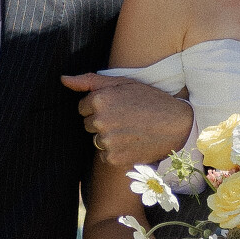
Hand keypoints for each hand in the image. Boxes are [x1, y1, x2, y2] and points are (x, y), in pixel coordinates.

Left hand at [62, 73, 193, 168]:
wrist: (176, 124)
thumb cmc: (150, 100)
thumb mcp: (122, 82)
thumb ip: (89, 81)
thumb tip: (63, 79)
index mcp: (100, 99)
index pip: (83, 107)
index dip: (100, 107)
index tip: (118, 107)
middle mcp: (100, 121)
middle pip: (88, 125)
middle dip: (102, 122)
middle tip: (126, 118)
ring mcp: (107, 141)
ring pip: (96, 140)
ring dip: (109, 138)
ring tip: (131, 131)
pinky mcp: (114, 158)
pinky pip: (105, 156)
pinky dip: (116, 152)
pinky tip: (132, 143)